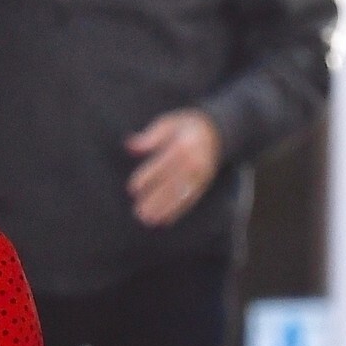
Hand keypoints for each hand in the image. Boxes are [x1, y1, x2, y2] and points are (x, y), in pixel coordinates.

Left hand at [125, 110, 221, 227]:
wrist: (215, 133)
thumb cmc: (184, 128)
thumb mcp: (168, 124)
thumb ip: (150, 136)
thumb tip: (130, 145)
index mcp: (182, 145)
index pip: (163, 163)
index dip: (148, 177)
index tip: (132, 188)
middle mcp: (193, 161)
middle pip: (172, 182)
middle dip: (155, 198)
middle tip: (138, 212)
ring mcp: (200, 175)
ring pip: (180, 194)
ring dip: (164, 209)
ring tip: (148, 220)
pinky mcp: (203, 185)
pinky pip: (190, 200)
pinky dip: (177, 211)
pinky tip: (164, 221)